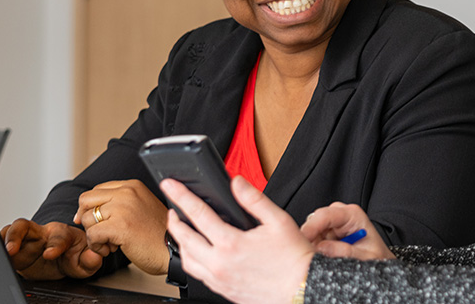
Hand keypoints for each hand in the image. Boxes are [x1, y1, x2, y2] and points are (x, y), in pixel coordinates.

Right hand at [0, 218, 111, 279]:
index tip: (50, 254)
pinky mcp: (15, 249)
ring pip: (11, 231)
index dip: (54, 244)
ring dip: (5, 240)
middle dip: (17, 235)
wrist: (62, 261)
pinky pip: (2, 241)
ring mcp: (26, 240)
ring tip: (5, 252)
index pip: (58, 235)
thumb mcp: (85, 262)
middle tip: (12, 249)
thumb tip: (95, 256)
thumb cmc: (73, 257)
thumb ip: (91, 260)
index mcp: (61, 234)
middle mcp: (40, 233)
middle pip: (25, 225)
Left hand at [73, 180, 171, 274]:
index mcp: (132, 186)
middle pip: (86, 200)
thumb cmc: (158, 236)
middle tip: (100, 234)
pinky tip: (110, 250)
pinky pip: (92, 234)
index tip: (92, 222)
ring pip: (86, 219)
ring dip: (93, 236)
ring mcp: (123, 208)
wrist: (174, 251)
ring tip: (109, 244)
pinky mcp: (120, 226)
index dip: (90, 208)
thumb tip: (85, 210)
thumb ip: (119, 204)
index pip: (96, 190)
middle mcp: (127, 192)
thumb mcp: (140, 209)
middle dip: (87, 219)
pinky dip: (96, 246)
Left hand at [161, 177, 311, 303]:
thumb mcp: (278, 221)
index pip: (197, 213)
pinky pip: (198, 275)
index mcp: (231, 244)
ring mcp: (220, 280)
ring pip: (187, 260)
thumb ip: (254, 200)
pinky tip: (197, 253)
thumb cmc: (294, 260)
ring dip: (180, 242)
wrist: (303, 289)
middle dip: (174, 220)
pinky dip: (191, 260)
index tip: (170, 186)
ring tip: (182, 230)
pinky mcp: (224, 291)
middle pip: (184, 238)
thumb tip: (237, 184)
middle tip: (173, 208)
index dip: (180, 196)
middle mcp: (220, 264)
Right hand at [300, 202, 394, 259]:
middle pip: (314, 221)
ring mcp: (332, 225)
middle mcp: (340, 216)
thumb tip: (322, 248)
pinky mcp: (326, 235)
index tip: (303, 240)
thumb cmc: (378, 257)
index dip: (311, 228)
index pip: (325, 216)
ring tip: (320, 259)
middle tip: (309, 254)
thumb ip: (346, 252)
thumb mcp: (367, 257)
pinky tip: (320, 258)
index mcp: (352, 215)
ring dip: (311, 245)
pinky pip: (312, 239)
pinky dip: (312, 249)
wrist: (380, 263)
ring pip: (310, 231)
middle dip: (309, 238)